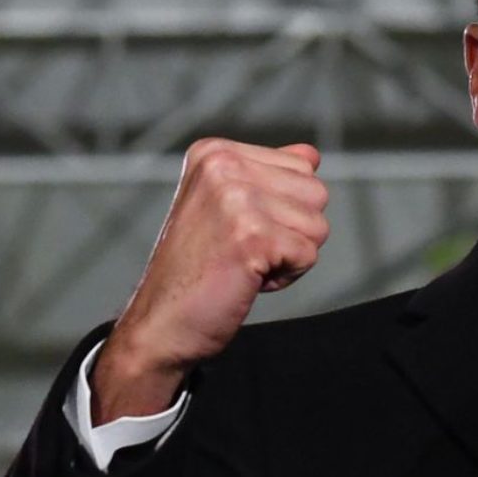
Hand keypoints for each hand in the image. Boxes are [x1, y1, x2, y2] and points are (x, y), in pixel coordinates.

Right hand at [92, 139, 329, 424]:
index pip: (303, 166)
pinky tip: (246, 278)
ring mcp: (237, 200)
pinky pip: (309, 255)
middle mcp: (223, 166)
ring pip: (318, 225)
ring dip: (289, 254)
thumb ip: (269, 175)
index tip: (239, 228)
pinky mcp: (252, 236)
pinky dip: (286, 276)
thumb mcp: (228, 207)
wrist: (160, 324)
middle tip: (243, 249)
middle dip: (293, 230)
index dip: (283, 208)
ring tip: (244, 263)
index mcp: (216, 152)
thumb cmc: (196, 269)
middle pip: (316, 192)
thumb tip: (310, 154)